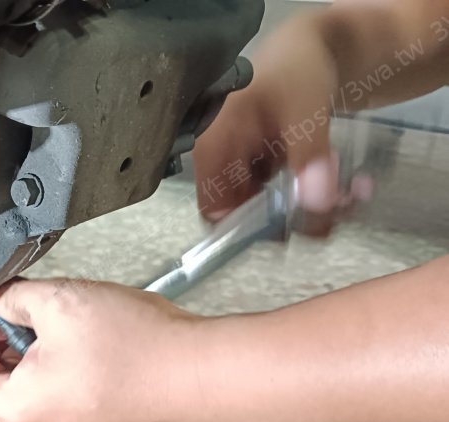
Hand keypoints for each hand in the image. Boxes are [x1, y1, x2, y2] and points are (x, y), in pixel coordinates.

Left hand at [0, 279, 205, 421]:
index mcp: (18, 410)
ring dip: (43, 354)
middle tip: (46, 318)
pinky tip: (96, 349)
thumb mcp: (59, 301)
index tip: (5, 316)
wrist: (198, 375)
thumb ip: (12, 298)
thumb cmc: (138, 348)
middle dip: (14, 343)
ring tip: (77, 332)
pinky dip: (67, 370)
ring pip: (31, 387)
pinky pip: (61, 396)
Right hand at [194, 15, 372, 232]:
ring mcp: (247, 167)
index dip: (245, 229)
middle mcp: (223, 163)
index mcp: (213, 148)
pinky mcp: (269, 168)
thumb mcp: (304, 109)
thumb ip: (308, 156)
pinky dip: (317, 195)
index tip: (288, 231)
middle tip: (337, 210)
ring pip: (272, 209)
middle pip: (248, 214)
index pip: (213, 209)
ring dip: (312, 209)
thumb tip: (316, 205)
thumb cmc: (296, 68)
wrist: (315, 47)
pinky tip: (347, 184)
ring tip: (352, 194)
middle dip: (294, 218)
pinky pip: (288, 196)